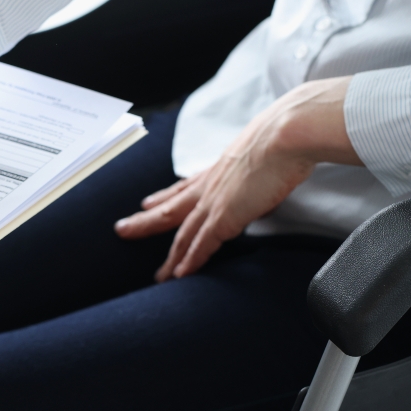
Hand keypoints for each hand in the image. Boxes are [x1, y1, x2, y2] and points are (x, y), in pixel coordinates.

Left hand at [115, 76, 359, 280]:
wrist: (286, 135)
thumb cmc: (284, 138)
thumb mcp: (265, 149)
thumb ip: (262, 163)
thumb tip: (276, 168)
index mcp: (220, 168)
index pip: (186, 186)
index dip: (165, 196)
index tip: (148, 202)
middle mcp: (211, 185)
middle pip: (170, 208)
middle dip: (146, 222)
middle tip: (123, 230)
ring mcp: (214, 201)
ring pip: (182, 233)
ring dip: (169, 256)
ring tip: (158, 274)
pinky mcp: (224, 217)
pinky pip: (201, 244)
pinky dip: (189, 261)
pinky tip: (179, 275)